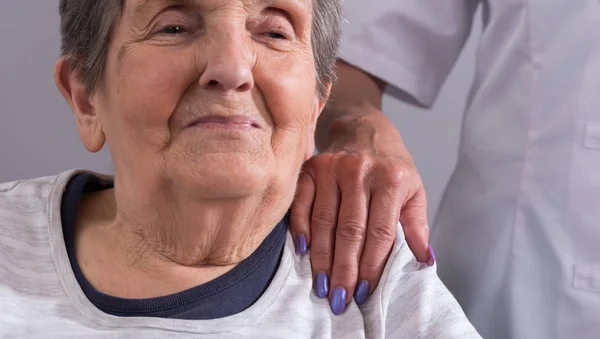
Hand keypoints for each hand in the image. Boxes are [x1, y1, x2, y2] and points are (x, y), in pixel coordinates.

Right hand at [290, 113, 431, 314]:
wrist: (366, 128)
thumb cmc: (392, 166)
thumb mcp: (414, 190)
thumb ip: (416, 225)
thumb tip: (424, 260)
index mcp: (390, 179)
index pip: (380, 232)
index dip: (372, 264)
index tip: (366, 291)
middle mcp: (360, 172)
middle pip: (350, 230)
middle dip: (344, 268)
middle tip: (340, 298)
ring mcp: (332, 168)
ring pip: (325, 221)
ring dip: (322, 257)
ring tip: (321, 284)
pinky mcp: (311, 167)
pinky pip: (302, 203)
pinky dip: (301, 228)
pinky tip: (303, 251)